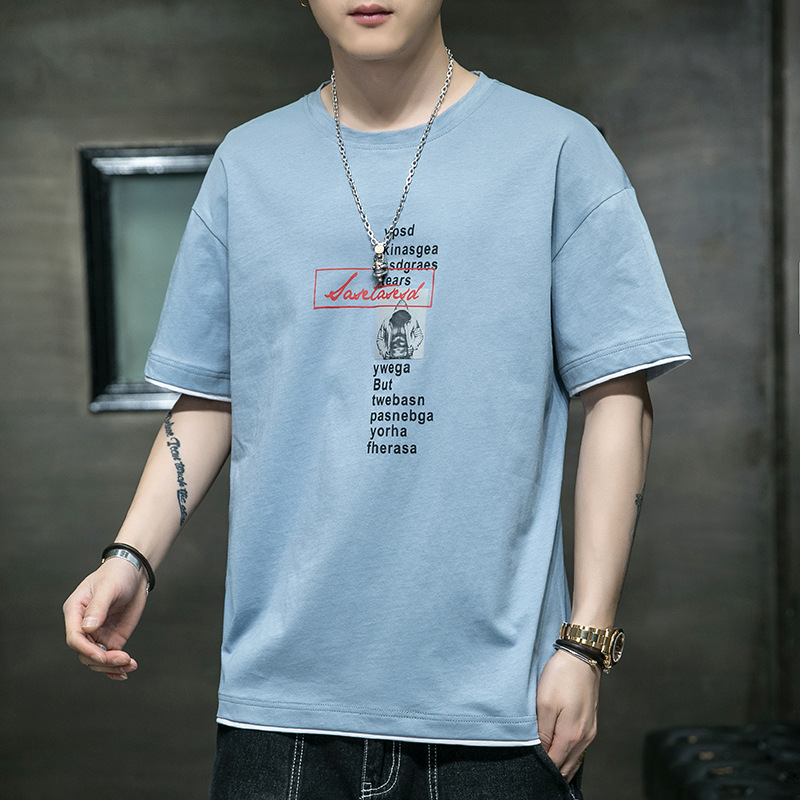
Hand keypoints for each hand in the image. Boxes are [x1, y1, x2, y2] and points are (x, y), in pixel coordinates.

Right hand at [63, 558, 147, 680]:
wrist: (134, 572)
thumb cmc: (117, 574)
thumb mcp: (108, 587)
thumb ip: (98, 607)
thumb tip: (88, 628)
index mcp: (75, 612)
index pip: (74, 638)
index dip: (87, 649)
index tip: (104, 655)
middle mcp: (83, 626)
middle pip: (85, 653)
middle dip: (103, 660)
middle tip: (124, 659)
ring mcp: (97, 634)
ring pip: (96, 660)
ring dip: (111, 667)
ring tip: (130, 665)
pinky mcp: (111, 638)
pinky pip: (109, 658)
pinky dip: (115, 668)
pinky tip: (125, 672)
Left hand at [536, 649, 600, 780]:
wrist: (582, 656)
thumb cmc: (561, 677)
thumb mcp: (545, 704)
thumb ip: (543, 732)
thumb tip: (542, 753)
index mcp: (571, 735)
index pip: (555, 764)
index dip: (542, 768)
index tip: (528, 766)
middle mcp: (584, 738)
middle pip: (567, 766)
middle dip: (552, 769)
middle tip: (534, 767)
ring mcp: (590, 731)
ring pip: (574, 759)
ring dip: (561, 763)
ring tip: (544, 761)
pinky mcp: (591, 723)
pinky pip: (579, 748)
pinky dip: (568, 754)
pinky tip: (558, 749)